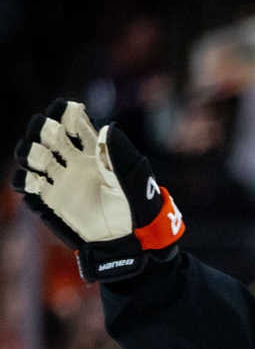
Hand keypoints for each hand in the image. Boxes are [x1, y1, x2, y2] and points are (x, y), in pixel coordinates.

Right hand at [13, 99, 183, 281]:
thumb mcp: (131, 180)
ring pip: (33, 154)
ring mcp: (61, 179)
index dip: (67, 113)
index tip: (69, 109)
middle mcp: (74, 162)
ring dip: (30, 151)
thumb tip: (107, 128)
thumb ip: (118, 155)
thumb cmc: (135, 207)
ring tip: (42, 158)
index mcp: (96, 152)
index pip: (75, 124)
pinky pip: (28, 183)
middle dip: (43, 127)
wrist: (127, 239)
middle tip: (52, 132)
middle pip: (48, 133)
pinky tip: (36, 181)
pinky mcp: (52, 199)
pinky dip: (25, 179)